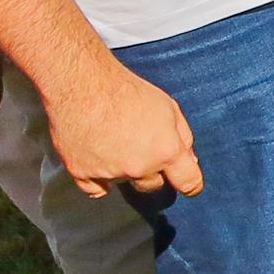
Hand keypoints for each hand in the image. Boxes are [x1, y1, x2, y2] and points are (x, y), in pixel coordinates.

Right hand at [47, 58, 201, 202]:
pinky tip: (98, 157)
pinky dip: (98, 178)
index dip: (191, 185)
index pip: (188, 182)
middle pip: (153, 185)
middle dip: (152, 171)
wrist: (83, 84)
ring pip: (124, 182)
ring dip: (122, 169)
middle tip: (139, 145)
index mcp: (166, 151)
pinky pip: (96, 189)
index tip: (188, 186)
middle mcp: (139, 166)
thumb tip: (188, 161)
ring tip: (113, 139)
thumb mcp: (169, 107)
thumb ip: (183, 138)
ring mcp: (109, 172)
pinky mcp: (82, 173)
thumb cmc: (126, 91)